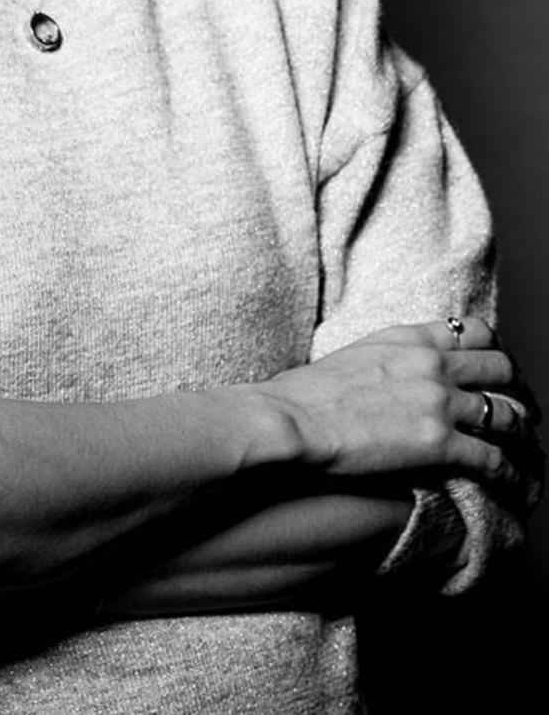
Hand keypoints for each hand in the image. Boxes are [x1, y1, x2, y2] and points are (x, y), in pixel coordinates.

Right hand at [259, 318, 523, 487]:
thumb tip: (388, 376)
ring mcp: (439, 402)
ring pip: (508, 414)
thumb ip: (386, 360)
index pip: (474, 332)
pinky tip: (514, 484)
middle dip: (520, 392)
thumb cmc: (303, 395)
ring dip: (524, 434)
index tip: (500, 372)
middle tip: (524, 412)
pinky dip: (512, 474)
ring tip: (527, 450)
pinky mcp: (439, 444)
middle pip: (502, 369)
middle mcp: (432, 364)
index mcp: (409, 338)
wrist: (291, 420)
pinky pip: (496, 460)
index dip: (497, 352)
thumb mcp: (352, 356)